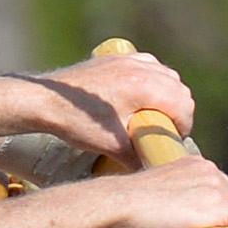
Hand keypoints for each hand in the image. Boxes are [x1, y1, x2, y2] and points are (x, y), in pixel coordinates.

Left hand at [30, 49, 196, 161]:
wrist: (42, 100)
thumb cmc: (76, 122)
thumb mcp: (112, 147)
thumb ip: (139, 157)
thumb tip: (155, 169)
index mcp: (145, 88)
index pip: (184, 107)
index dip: (182, 127)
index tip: (172, 139)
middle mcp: (141, 69)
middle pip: (180, 90)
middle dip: (178, 111)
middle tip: (162, 128)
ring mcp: (129, 60)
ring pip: (167, 75)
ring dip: (167, 94)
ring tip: (153, 112)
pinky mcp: (117, 58)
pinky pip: (149, 65)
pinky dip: (153, 79)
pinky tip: (139, 94)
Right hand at [106, 154, 227, 227]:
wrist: (125, 205)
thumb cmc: (135, 205)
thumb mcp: (164, 195)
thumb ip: (184, 207)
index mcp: (198, 165)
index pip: (224, 190)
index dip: (221, 212)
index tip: (212, 226)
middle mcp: (211, 171)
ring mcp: (218, 188)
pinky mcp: (220, 205)